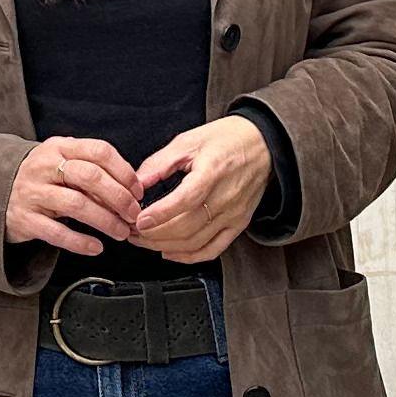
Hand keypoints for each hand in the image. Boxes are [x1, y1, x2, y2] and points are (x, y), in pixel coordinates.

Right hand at [8, 137, 145, 257]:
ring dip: (105, 220)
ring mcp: (33, 193)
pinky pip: (56, 232)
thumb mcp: (61, 162)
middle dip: (118, 197)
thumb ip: (91, 171)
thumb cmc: (41, 177)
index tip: (137, 190)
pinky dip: (80, 242)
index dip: (123, 171)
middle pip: (90, 177)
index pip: (99, 151)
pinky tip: (96, 247)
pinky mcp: (25, 219)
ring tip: (121, 232)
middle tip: (133, 214)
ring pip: (76, 204)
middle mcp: (45, 167)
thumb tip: (129, 190)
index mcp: (59, 148)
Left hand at [130, 117, 270, 265]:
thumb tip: (136, 182)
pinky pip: (212, 250)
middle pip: (187, 227)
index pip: (185, 200)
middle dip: (154, 234)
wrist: (262, 145)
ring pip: (195, 242)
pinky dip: (188, 256)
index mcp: (213, 172)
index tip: (139, 220)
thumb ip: (160, 163)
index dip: (160, 214)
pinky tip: (170, 252)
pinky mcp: (238, 225)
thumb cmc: (227, 140)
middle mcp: (226, 197)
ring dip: (165, 246)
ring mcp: (233, 215)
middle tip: (133, 231)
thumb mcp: (189, 140)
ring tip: (145, 240)